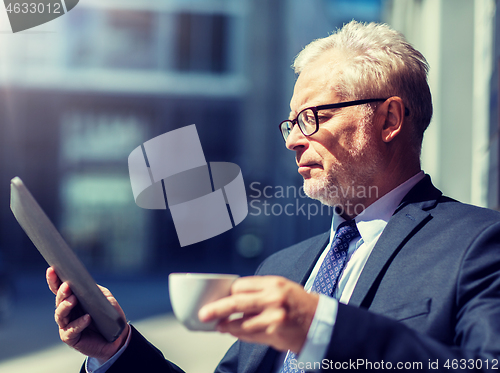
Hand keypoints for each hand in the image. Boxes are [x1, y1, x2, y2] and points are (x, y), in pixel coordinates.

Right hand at [46, 267, 129, 362]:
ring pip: (60, 314)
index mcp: (73, 299)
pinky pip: (71, 330)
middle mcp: (67, 312)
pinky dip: (79, 324)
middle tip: (67, 286)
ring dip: (66, 306)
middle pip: (59, 301)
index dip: (54, 280)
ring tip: (73, 300)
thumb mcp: (104, 298)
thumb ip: (93, 290)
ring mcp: (67, 325)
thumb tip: (83, 282)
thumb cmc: (109, 315)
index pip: (60, 289)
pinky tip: (87, 318)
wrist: (118, 335)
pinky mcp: (72, 338)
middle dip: (61, 292)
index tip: (52, 269)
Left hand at [198, 276, 318, 353]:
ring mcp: (273, 318)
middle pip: (236, 302)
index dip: (229, 293)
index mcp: (274, 284)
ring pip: (240, 323)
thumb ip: (259, 290)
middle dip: (217, 309)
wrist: (320, 322)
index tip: (222, 297)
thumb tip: (233, 296)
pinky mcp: (274, 334)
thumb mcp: (282, 287)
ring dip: (227, 326)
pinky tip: (235, 332)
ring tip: (219, 326)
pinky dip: (240, 334)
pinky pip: (250, 335)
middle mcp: (273, 299)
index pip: (241, 286)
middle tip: (204, 314)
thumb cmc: (298, 304)